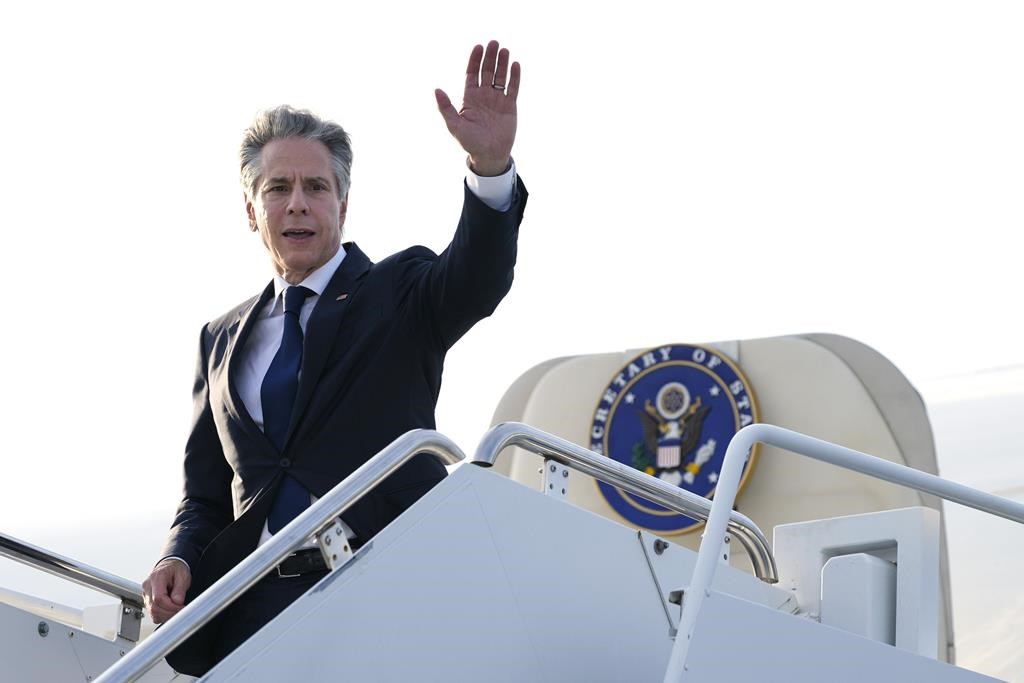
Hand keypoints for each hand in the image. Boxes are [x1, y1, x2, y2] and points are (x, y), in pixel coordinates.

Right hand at [142, 558, 191, 623]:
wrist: (169, 565)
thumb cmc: (176, 569)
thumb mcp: (183, 575)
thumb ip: (180, 589)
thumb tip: (177, 602)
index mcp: (156, 578)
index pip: (158, 598)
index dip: (170, 607)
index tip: (181, 607)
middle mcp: (147, 587)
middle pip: (154, 608)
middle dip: (170, 613)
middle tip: (182, 610)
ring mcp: (146, 595)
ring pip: (152, 613)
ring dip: (166, 616)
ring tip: (177, 610)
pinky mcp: (147, 601)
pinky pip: (153, 614)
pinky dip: (163, 616)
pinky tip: (171, 611)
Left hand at [435, 40, 520, 175]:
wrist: (489, 155)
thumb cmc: (470, 142)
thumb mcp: (454, 125)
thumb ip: (446, 107)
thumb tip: (436, 90)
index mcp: (470, 97)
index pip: (472, 73)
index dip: (474, 60)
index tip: (478, 47)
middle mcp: (484, 95)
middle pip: (487, 71)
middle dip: (489, 57)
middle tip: (493, 43)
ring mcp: (497, 100)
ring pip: (500, 76)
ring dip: (502, 63)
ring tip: (504, 50)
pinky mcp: (510, 106)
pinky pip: (512, 88)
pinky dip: (514, 77)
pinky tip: (515, 64)